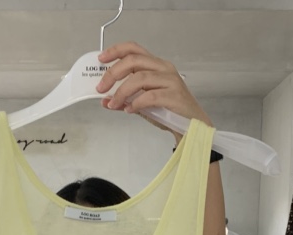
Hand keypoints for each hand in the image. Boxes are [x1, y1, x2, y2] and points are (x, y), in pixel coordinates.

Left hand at [96, 42, 211, 139]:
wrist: (192, 126)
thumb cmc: (170, 112)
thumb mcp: (143, 104)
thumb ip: (125, 100)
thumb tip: (106, 101)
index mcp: (156, 65)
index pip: (134, 49)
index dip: (116, 51)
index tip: (101, 59)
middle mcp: (164, 68)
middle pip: (134, 61)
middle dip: (113, 73)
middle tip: (101, 87)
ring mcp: (170, 81)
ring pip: (140, 78)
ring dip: (121, 92)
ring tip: (114, 103)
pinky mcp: (174, 95)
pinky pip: (150, 96)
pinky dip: (136, 103)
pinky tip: (130, 110)